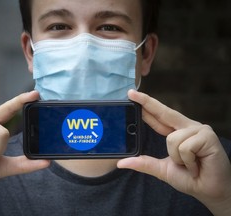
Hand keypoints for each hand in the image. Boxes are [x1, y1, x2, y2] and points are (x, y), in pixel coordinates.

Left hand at [117, 90, 230, 215]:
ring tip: (190, 165)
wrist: (210, 191)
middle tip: (130, 93)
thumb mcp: (162, 169)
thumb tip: (121, 163)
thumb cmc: (189, 178)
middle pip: (164, 113)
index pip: (159, 116)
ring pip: (172, 139)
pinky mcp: (207, 136)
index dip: (146, 105)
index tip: (132, 94)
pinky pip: (184, 147)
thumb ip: (144, 163)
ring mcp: (198, 130)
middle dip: (147, 102)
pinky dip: (187, 161)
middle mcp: (188, 127)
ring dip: (177, 158)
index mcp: (178, 132)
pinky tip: (197, 166)